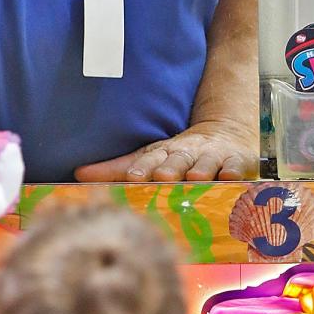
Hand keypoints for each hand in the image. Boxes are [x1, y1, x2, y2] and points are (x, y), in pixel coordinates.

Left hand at [75, 121, 256, 182]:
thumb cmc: (177, 156)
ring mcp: (212, 157)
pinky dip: (234, 172)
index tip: (134, 178)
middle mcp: (186, 153)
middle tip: (162, 177)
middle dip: (170, 168)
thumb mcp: (148, 159)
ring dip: (201, 169)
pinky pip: (236, 167)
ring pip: (206, 162)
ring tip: (194, 177)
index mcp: (163, 153)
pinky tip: (230, 178)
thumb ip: (116, 169)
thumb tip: (77, 174)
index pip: (150, 160)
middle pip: (177, 159)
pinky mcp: (236, 162)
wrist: (223, 135)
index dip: (142, 168)